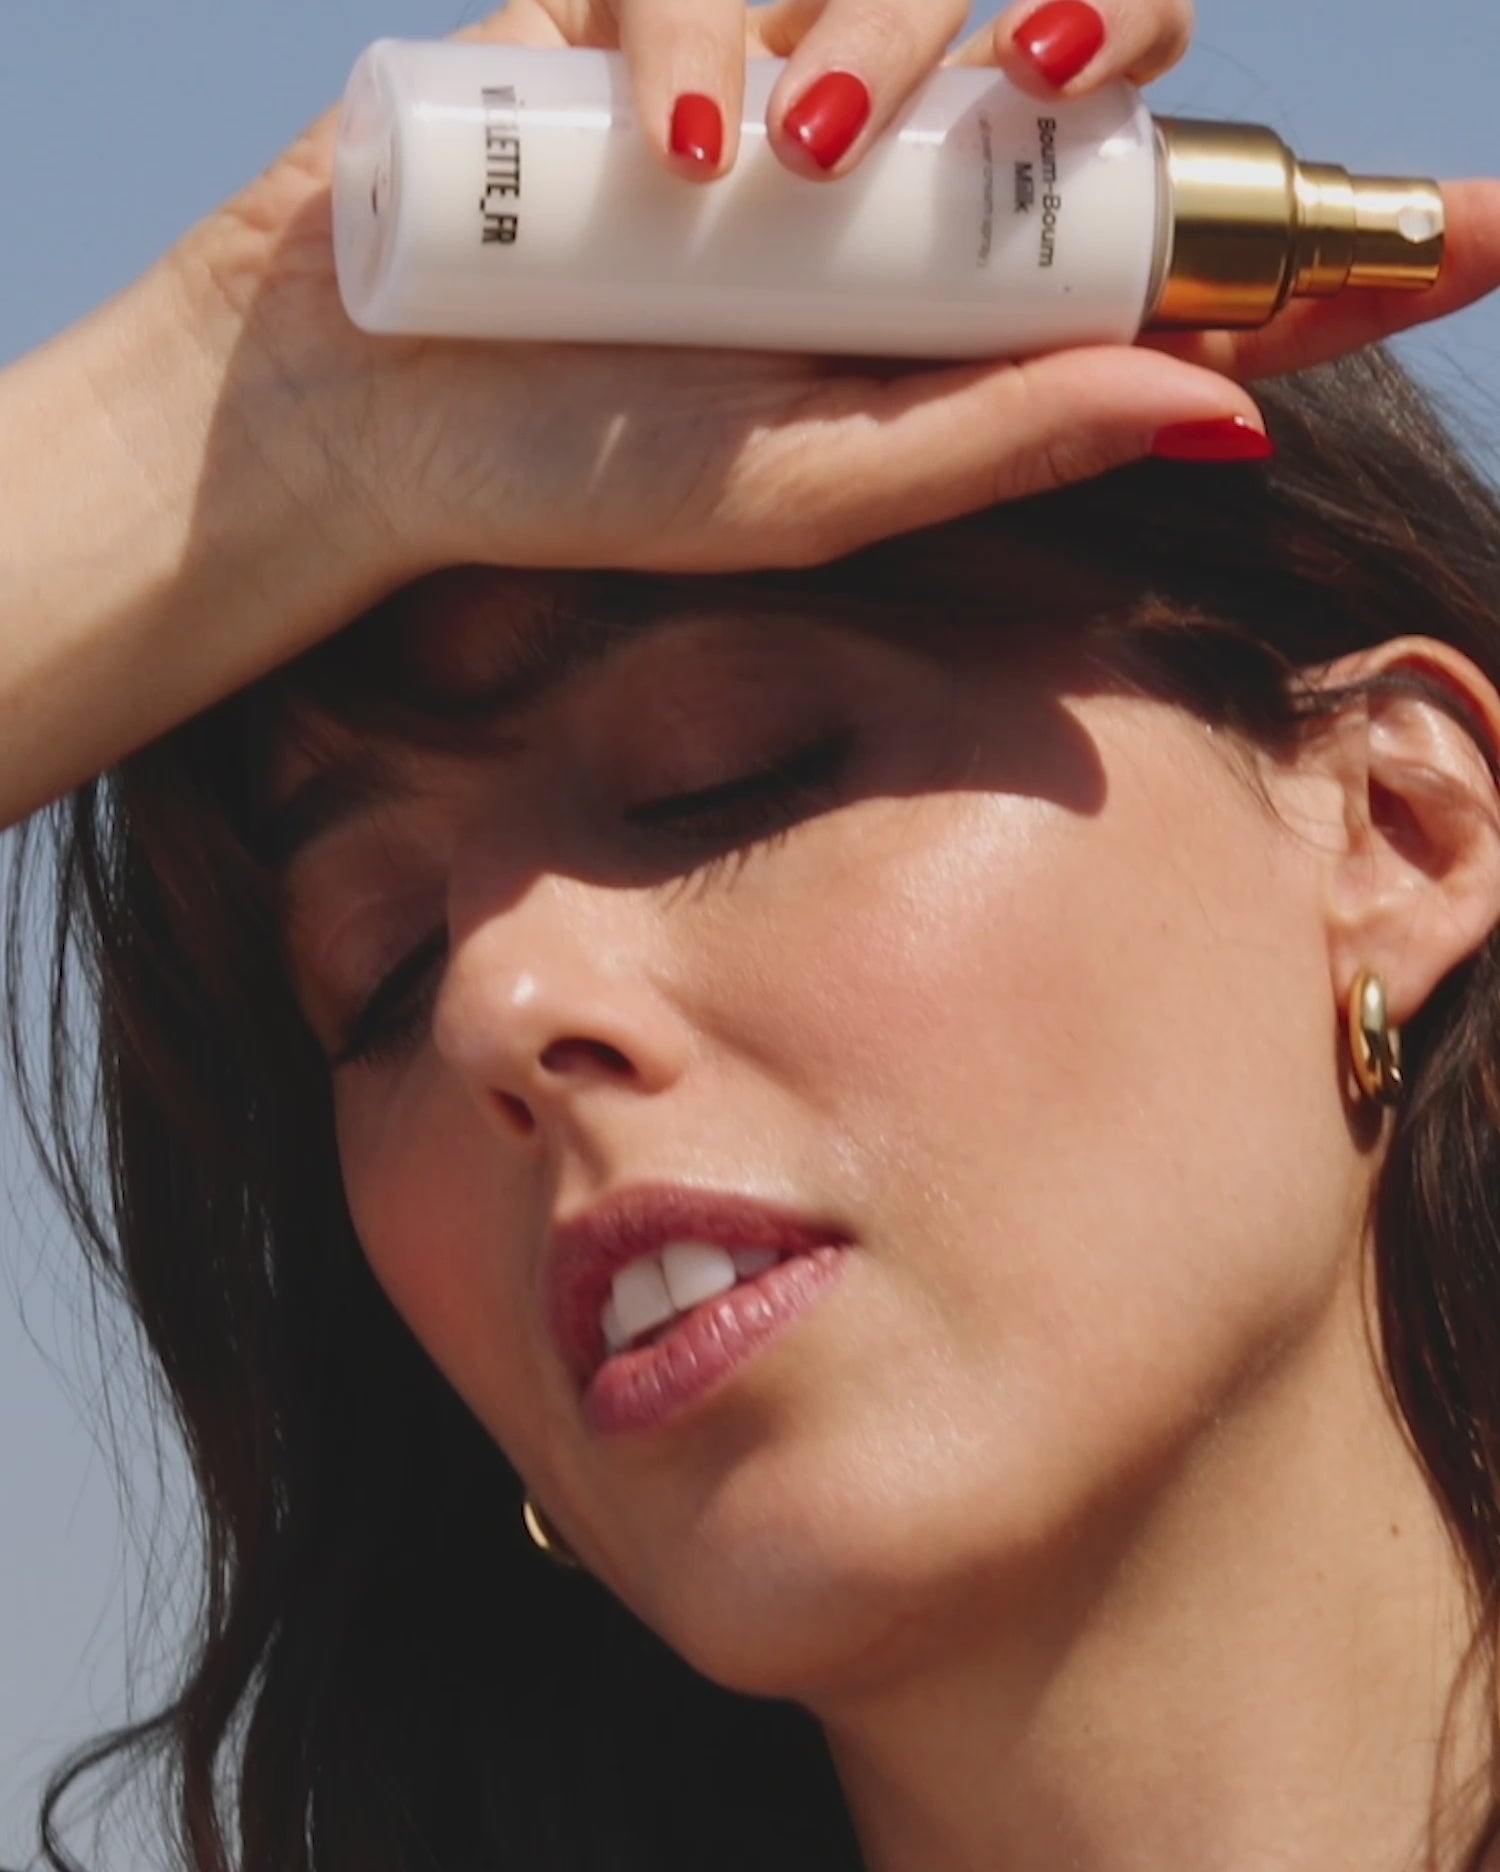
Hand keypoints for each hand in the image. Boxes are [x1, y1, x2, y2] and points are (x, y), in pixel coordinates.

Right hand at [168, 0, 1499, 594]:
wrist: (350, 397)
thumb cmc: (568, 474)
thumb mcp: (801, 489)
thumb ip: (1003, 443)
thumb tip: (1225, 408)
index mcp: (955, 324)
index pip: (1181, 271)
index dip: (1336, 260)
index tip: (1483, 240)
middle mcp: (903, 192)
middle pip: (1101, 57)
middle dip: (1094, 47)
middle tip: (1015, 100)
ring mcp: (797, 81)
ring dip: (870, 46)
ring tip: (737, 186)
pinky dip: (714, 21)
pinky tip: (655, 131)